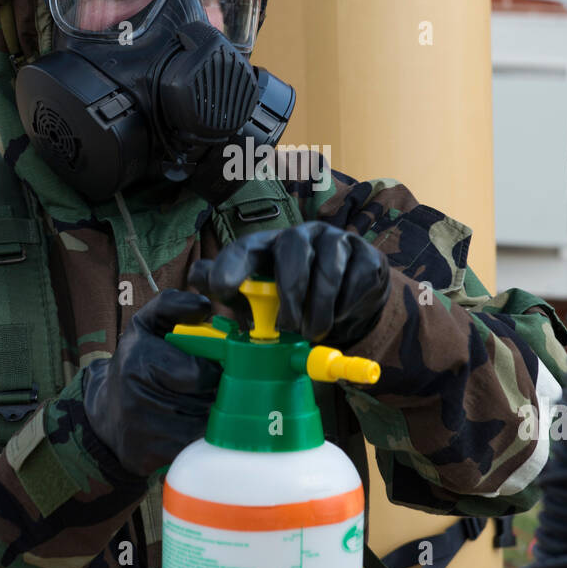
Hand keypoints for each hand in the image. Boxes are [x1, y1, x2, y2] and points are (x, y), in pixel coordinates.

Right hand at [81, 290, 221, 476]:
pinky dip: (202, 439)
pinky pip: (195, 448)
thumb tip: (204, 305)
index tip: (215, 367)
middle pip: (206, 400)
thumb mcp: (145, 325)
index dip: (214, 370)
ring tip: (204, 405)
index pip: (199, 373)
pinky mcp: (150, 457)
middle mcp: (138, 399)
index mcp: (139, 362)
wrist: (106, 412)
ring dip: (213, 416)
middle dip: (218, 393)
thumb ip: (172, 305)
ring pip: (204, 426)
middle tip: (216, 388)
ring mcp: (144, 432)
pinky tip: (193, 426)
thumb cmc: (134, 363)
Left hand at [189, 221, 390, 346]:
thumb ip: (231, 290)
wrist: (349, 307)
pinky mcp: (368, 256)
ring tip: (314, 331)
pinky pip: (357, 279)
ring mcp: (338, 242)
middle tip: (288, 328)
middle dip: (289, 292)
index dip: (231, 265)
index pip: (245, 247)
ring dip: (320, 308)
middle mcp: (303, 236)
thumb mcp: (262, 301)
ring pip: (328, 267)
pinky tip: (341, 317)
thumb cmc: (297, 303)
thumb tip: (199, 278)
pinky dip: (347, 306)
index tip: (221, 289)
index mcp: (270, 246)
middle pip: (292, 249)